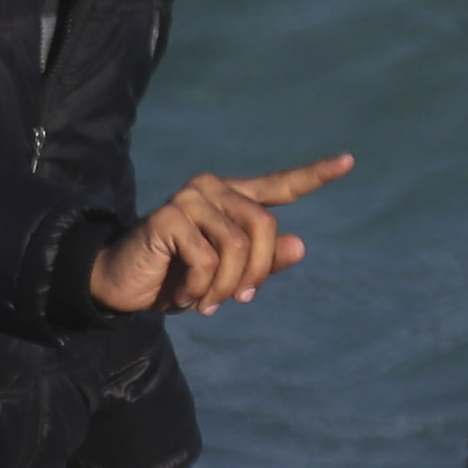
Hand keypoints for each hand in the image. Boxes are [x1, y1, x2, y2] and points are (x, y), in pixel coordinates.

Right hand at [85, 157, 351, 316]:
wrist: (119, 288)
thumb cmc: (173, 280)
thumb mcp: (225, 277)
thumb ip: (262, 263)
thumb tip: (300, 245)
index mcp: (230, 198)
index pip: (277, 187)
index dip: (313, 176)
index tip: (348, 162)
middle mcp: (212, 188)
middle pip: (264, 226)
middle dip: (256, 271)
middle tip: (239, 300)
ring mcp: (190, 198)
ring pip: (237, 246)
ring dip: (225, 286)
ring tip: (206, 304)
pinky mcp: (170, 217)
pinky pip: (207, 259)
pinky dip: (201, 289)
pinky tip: (185, 299)